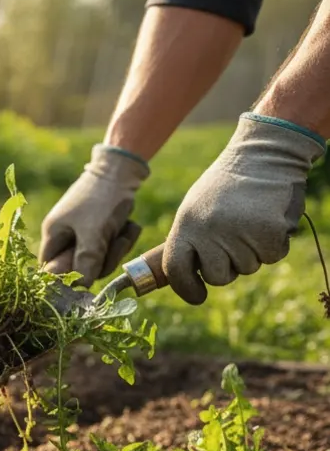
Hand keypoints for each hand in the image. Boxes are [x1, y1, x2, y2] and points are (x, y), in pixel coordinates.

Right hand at [39, 144, 149, 284]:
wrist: (123, 168)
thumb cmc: (103, 199)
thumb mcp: (94, 233)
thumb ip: (85, 262)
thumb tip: (79, 288)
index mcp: (54, 234)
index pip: (51, 269)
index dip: (68, 278)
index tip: (89, 274)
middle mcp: (64, 234)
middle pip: (79, 267)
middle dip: (103, 259)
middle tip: (114, 242)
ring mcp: (82, 230)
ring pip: (98, 257)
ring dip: (117, 247)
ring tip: (125, 229)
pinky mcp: (99, 226)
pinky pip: (109, 245)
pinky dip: (122, 238)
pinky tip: (128, 224)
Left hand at [161, 113, 325, 304]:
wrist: (264, 155)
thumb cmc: (227, 185)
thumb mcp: (195, 208)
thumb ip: (189, 240)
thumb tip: (181, 276)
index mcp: (186, 224)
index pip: (176, 269)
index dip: (186, 288)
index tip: (198, 296)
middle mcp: (209, 231)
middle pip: (217, 277)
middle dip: (227, 267)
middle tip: (234, 239)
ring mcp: (240, 233)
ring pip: (247, 268)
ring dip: (252, 251)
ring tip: (250, 219)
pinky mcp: (271, 232)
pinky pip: (271, 258)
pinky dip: (274, 244)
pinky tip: (269, 219)